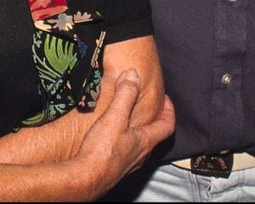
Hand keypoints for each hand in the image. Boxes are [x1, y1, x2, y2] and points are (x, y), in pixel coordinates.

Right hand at [74, 70, 174, 197]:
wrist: (85, 179)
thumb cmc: (102, 152)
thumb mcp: (115, 117)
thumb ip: (125, 95)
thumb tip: (133, 75)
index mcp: (145, 141)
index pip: (167, 125)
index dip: (169, 111)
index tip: (166, 100)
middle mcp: (141, 155)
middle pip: (155, 136)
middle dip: (154, 119)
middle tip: (149, 108)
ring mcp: (129, 164)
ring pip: (140, 146)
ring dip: (139, 132)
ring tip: (129, 121)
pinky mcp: (115, 169)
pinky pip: (126, 153)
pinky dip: (125, 142)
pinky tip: (111, 139)